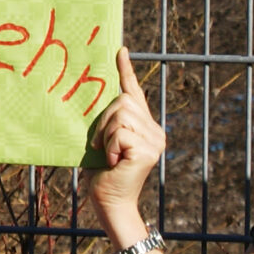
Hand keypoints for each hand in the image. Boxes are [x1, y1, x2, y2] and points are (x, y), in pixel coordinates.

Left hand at [84, 50, 162, 226]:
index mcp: (144, 126)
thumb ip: (109, 123)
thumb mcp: (104, 141)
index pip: (135, 93)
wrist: (109, 202)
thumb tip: (97, 101)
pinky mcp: (148, 150)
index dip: (126, 71)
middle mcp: (155, 130)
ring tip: (109, 155)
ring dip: (106, 134)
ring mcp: (154, 140)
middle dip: (104, 120)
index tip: (121, 50)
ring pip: (120, 115)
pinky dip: (110, 146)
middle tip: (101, 145)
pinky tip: (115, 162)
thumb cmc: (102, 174)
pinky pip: (120, 132)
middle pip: (124, 101)